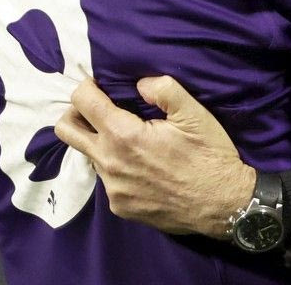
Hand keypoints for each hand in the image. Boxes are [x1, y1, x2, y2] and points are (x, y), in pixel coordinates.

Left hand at [54, 76, 254, 238]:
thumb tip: (139, 84)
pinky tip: (144, 168)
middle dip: (76, 112)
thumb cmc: (209, 154)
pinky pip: (107, 180)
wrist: (223, 204)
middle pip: (66, 130)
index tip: (100, 84)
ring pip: (90, 156)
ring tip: (132, 142)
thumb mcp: (194, 112)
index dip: (87, 86)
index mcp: (124, 135)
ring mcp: (112, 189)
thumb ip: (163, 88)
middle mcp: (109, 163)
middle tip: (99, 108)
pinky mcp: (120, 207)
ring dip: (103, 143)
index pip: (83, 102)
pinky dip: (118, 168)